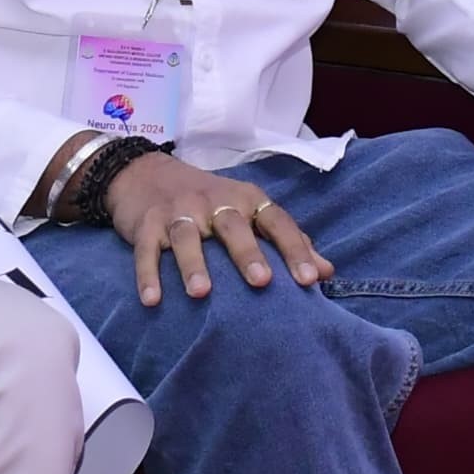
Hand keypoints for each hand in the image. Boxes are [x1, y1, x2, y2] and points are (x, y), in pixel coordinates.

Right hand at [107, 149, 328, 303]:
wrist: (146, 173)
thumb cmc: (209, 202)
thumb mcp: (249, 212)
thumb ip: (287, 240)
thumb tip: (327, 271)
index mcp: (246, 199)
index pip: (276, 221)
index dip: (295, 249)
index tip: (310, 279)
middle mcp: (214, 202)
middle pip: (232, 225)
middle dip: (247, 253)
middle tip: (261, 282)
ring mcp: (178, 211)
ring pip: (187, 235)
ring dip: (193, 264)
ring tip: (201, 294)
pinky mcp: (146, 223)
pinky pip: (147, 249)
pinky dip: (148, 274)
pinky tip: (152, 300)